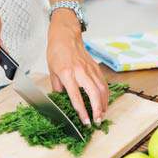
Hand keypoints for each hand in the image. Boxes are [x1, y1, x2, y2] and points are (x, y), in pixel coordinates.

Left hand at [47, 10, 108, 124]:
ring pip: (102, 88)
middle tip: (97, 121)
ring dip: (103, 103)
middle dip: (97, 109)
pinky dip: (105, 94)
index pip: (76, 96)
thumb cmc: (57, 52)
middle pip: (93, 93)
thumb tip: (61, 100)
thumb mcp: (51, 71)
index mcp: (67, 74)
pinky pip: (103, 83)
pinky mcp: (95, 67)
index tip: (85, 121)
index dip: (82, 111)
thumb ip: (57, 87)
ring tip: (102, 114)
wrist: (66, 35)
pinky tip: (104, 102)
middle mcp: (80, 72)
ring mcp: (90, 69)